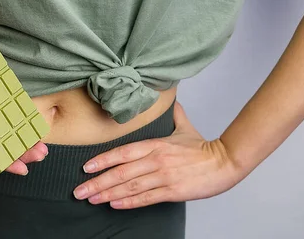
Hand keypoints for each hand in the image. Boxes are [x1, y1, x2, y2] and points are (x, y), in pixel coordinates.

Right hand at [0, 62, 47, 174]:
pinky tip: (36, 122)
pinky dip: (24, 117)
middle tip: (41, 154)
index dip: (3, 160)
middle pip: (2, 141)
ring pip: (9, 127)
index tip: (22, 168)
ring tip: (42, 145)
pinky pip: (13, 108)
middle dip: (21, 151)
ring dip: (25, 138)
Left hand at [73, 100, 242, 208]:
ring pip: (129, 186)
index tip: (85, 167)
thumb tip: (170, 100)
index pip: (123, 152)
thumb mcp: (185, 127)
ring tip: (91, 199)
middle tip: (79, 191)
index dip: (102, 160)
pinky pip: (146, 198)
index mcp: (156, 144)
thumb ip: (173, 115)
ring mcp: (164, 176)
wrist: (224, 162)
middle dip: (97, 182)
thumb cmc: (203, 147)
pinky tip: (114, 204)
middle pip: (120, 171)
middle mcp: (156, 160)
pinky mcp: (173, 191)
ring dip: (107, 194)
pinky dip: (128, 202)